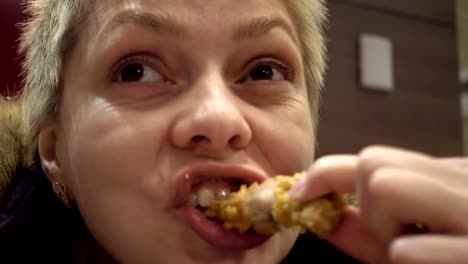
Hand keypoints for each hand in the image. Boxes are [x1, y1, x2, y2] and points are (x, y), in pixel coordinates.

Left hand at [290, 145, 467, 263]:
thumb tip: (320, 213)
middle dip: (369, 209)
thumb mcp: (422, 241)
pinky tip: (441, 262)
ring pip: (384, 185)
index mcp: (450, 179)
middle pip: (372, 164)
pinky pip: (410, 247)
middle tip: (399, 240)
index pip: (371, 159)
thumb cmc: (463, 254)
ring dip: (387, 233)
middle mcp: (464, 183)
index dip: (326, 174)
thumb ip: (371, 229)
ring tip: (424, 252)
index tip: (299, 194)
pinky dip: (412, 259)